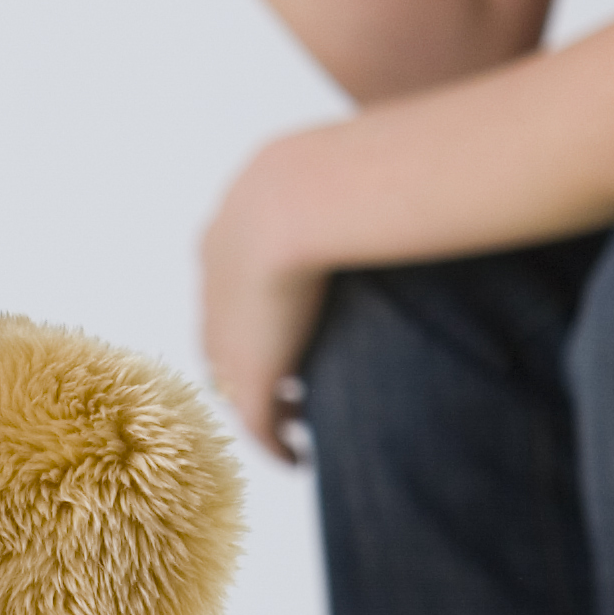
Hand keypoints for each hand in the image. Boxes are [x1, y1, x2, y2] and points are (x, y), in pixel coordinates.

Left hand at [199, 142, 334, 462]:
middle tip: (282, 385)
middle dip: (247, 363)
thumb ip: (353, 173)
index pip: (226, 287)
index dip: (250, 311)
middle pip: (220, 340)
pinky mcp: (252, 374)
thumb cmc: (338, 169)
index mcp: (224, 235)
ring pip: (236, 385)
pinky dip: (274, 443)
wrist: (302, 198)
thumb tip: (400, 155)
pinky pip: (258, 424)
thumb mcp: (332, 165)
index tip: (281, 325)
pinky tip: (298, 459)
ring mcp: (227, 335)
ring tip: (293, 424)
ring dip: (262, 405)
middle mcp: (213, 289)